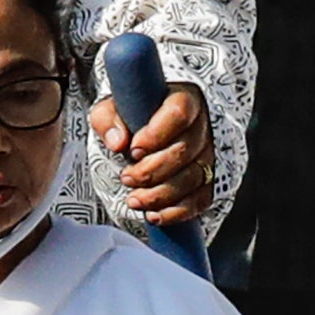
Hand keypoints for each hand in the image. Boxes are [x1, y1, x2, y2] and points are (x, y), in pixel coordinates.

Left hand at [88, 79, 213, 225]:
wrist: (144, 133)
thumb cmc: (130, 117)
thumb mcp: (112, 109)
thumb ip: (108, 119)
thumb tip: (117, 142)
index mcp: (183, 99)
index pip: (179, 113)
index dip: (157, 134)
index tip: (133, 149)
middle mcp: (201, 127)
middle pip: (185, 151)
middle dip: (152, 171)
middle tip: (126, 178)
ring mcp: (207, 155)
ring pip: (192, 179)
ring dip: (160, 195)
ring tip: (134, 200)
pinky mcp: (207, 181)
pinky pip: (199, 201)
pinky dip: (176, 212)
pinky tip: (153, 215)